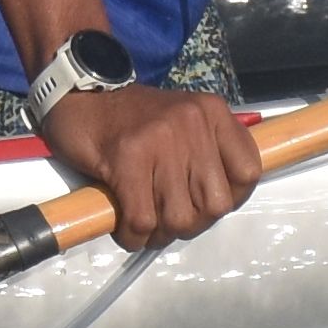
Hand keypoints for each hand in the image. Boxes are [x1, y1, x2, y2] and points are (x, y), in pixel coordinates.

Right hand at [42, 78, 259, 247]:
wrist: (79, 91)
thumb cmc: (131, 116)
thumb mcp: (184, 120)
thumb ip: (208, 152)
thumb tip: (222, 202)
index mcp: (211, 112)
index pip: (248, 172)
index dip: (231, 199)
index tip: (204, 203)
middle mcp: (192, 122)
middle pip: (215, 205)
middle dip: (191, 223)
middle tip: (167, 218)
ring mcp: (160, 140)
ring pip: (179, 218)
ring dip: (160, 233)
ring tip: (145, 223)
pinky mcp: (126, 160)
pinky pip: (142, 220)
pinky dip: (133, 236)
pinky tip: (125, 228)